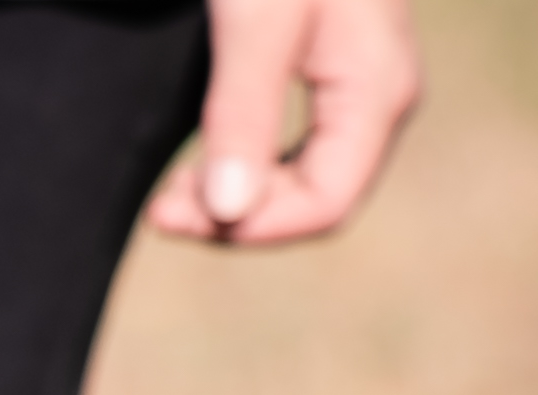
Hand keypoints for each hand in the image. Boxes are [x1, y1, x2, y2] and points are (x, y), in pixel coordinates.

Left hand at [148, 0, 418, 246]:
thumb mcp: (256, 18)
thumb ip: (244, 111)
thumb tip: (228, 212)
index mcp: (377, 91)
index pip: (324, 205)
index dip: (249, 230)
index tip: (170, 213)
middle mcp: (376, 94)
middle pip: (312, 197)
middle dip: (237, 216)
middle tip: (160, 206)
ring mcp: (355, 80)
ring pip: (300, 173)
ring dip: (236, 194)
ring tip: (171, 191)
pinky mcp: (325, 62)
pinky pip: (292, 140)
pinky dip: (244, 159)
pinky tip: (200, 158)